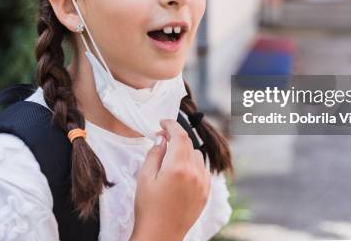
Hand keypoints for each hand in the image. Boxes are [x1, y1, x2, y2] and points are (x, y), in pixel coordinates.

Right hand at [130, 119, 210, 240]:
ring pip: (198, 156)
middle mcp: (195, 173)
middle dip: (176, 138)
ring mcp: (203, 184)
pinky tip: (181, 172)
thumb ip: (154, 154)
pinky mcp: (206, 194)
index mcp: (178, 167)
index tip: (162, 122)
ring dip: (185, 152)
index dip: (171, 124)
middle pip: (189, 144)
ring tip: (170, 158)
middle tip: (161, 139)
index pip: (180, 136)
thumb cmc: (148, 208)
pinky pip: (203, 170)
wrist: (160, 236)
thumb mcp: (144, 177)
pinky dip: (194, 165)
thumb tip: (162, 139)